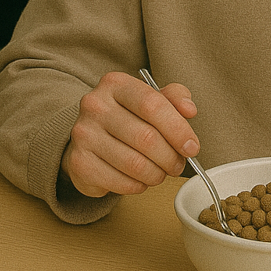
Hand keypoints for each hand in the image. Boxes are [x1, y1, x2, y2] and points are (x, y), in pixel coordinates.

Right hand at [61, 71, 199, 197]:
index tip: (192, 146)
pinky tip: (141, 180)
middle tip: (178, 165)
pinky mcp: (79, 162)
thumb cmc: (128, 116)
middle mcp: (94, 105)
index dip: (178, 129)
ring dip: (156, 174)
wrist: (89, 137)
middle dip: (170, 157)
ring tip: (162, 173)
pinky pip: (119, 181)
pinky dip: (138, 186)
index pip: (153, 105)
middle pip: (146, 137)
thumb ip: (175, 98)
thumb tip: (189, 109)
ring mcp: (83, 134)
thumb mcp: (152, 98)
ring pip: (134, 163)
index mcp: (115, 84)